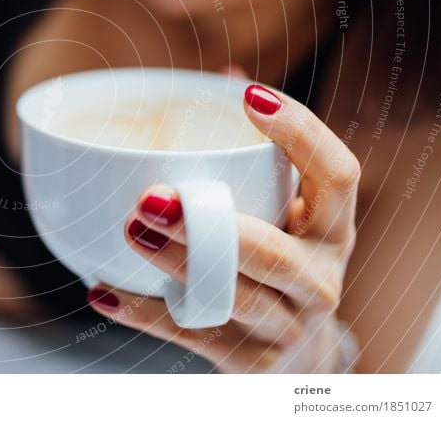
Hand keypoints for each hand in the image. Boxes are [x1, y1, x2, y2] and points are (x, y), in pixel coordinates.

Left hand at [85, 81, 359, 372]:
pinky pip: (192, 336)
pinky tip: (102, 291)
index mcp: (332, 229)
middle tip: (151, 196)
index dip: (302, 133)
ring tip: (130, 231)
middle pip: (272, 252)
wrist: (297, 357)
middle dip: (210, 224)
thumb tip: (222, 76)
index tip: (249, 97)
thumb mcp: (284, 213)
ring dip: (176, 264)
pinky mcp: (252, 364)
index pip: (338, 176)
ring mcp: (289, 327)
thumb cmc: (280, 264)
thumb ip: (258, 154)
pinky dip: (142, 314)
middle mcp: (320, 279)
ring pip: (233, 296)